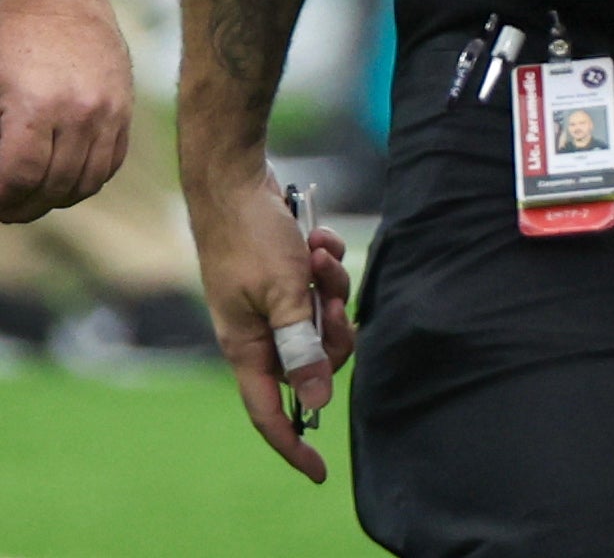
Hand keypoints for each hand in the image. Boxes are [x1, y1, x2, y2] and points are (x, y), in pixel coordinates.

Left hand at [0, 0, 130, 220]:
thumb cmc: (8, 32)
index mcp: (36, 104)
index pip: (19, 178)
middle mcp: (80, 111)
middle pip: (53, 187)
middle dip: (20, 206)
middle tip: (3, 206)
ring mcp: (109, 109)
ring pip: (85, 183)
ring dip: (54, 198)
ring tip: (31, 195)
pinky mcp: (125, 106)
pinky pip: (110, 163)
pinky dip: (85, 180)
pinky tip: (60, 175)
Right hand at [189, 166, 354, 482]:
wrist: (236, 184)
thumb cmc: (253, 238)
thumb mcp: (285, 293)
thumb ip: (302, 346)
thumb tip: (318, 400)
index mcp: (247, 348)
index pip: (270, 411)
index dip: (292, 443)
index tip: (320, 472)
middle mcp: (258, 332)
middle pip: (314, 359)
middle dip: (333, 329)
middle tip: (329, 296)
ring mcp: (271, 305)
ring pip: (324, 319)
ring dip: (331, 286)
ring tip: (316, 254)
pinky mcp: (285, 279)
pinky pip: (322, 286)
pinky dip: (326, 263)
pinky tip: (315, 238)